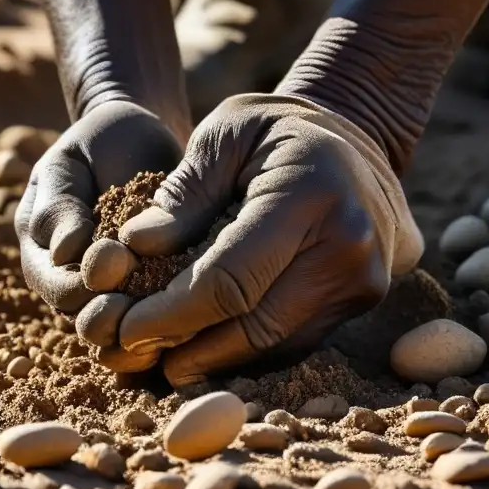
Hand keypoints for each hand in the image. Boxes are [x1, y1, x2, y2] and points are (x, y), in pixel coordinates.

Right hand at [15, 101, 182, 314]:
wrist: (145, 136)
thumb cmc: (99, 143)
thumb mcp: (69, 164)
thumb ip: (59, 206)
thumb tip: (64, 253)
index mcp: (45, 251)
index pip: (55, 285)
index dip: (77, 288)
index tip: (110, 270)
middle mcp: (74, 279)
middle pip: (86, 317)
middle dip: (108, 317)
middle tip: (136, 309)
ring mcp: (113, 288)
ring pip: (120, 324)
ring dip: (139, 323)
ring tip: (165, 316)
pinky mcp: (152, 288)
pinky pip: (155, 314)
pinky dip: (170, 317)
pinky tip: (190, 315)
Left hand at [112, 94, 423, 386]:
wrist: (354, 136)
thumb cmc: (276, 128)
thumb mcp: (222, 134)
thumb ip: (181, 193)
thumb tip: (134, 249)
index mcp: (310, 195)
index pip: (232, 280)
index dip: (173, 314)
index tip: (125, 329)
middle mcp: (348, 246)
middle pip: (255, 326)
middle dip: (187, 348)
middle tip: (132, 356)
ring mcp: (363, 278)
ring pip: (275, 345)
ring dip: (214, 360)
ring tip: (160, 359)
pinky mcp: (361, 299)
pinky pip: (295, 340)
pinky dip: (245, 350)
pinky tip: (204, 347)